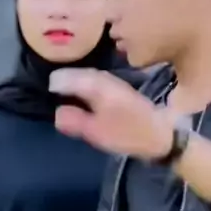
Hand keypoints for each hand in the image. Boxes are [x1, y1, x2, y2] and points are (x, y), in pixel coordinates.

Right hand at [50, 68, 173, 158]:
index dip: (60, 80)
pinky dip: (90, 84)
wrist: (162, 136)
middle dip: (68, 76)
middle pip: (84, 74)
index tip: (48, 85)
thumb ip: (76, 121)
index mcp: (100, 88)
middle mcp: (109, 81)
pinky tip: (87, 93)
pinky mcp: (124, 93)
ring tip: (66, 86)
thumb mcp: (98, 132)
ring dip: (79, 79)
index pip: (75, 78)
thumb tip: (57, 112)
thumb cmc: (129, 134)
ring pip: (93, 77)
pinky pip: (100, 82)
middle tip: (54, 84)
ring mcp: (118, 86)